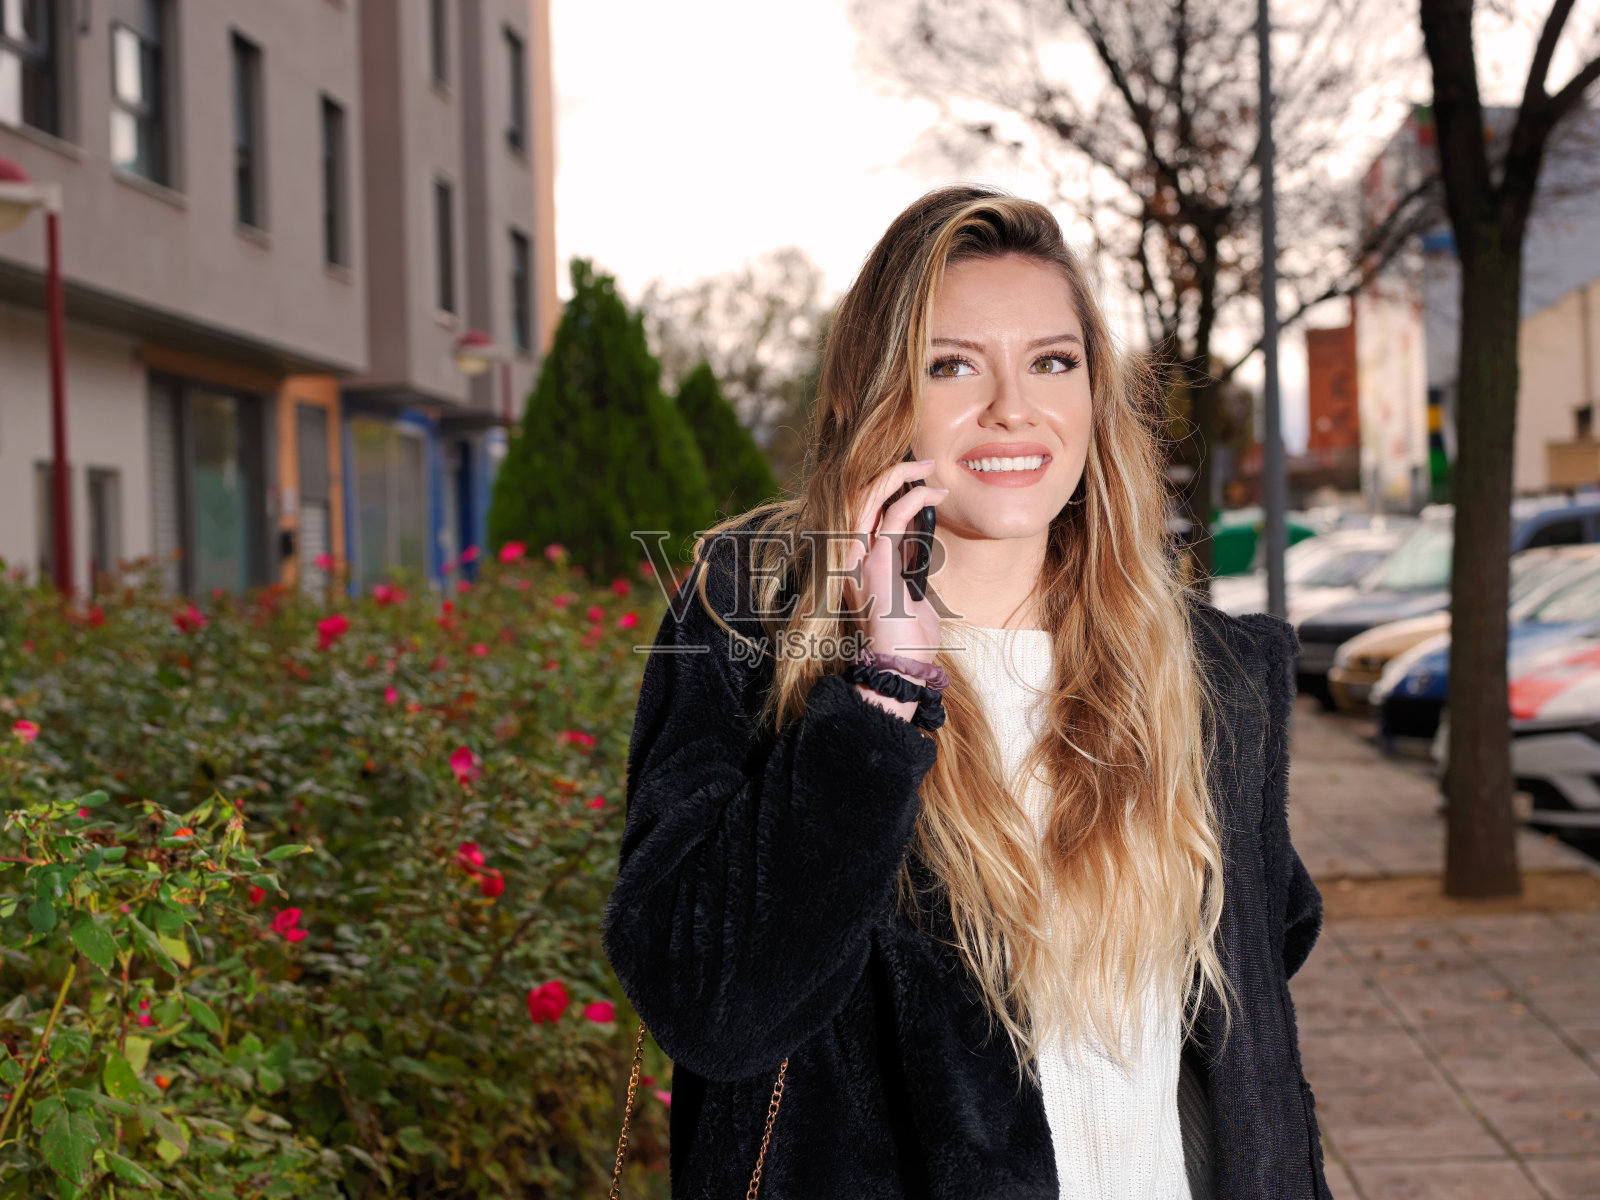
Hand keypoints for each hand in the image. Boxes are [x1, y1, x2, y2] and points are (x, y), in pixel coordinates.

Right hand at [841, 458, 948, 717]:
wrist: (898, 667)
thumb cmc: (905, 639)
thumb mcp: (905, 595)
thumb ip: (905, 567)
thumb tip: (919, 544)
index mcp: (852, 564)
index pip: (861, 512)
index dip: (884, 489)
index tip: (913, 481)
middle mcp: (847, 557)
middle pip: (859, 496)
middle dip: (890, 473)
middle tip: (921, 462)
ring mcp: (857, 558)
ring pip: (870, 496)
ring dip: (900, 476)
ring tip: (926, 468)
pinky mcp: (876, 561)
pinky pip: (894, 515)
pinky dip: (915, 497)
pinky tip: (933, 493)